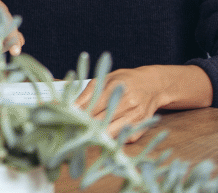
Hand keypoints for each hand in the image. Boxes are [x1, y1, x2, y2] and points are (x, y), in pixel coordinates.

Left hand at [73, 64, 212, 142]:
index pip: (92, 106)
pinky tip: (102, 137)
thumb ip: (87, 92)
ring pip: (110, 132)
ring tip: (84, 134)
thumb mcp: (105, 79)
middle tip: (70, 129)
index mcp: (115, 87)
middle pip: (100, 121)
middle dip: (84, 126)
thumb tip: (69, 105)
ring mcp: (136, 116)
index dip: (77, 114)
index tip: (64, 118)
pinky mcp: (141, 127)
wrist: (153, 85)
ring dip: (96, 135)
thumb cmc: (124, 80)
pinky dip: (112, 139)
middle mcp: (127, 103)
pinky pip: (123, 138)